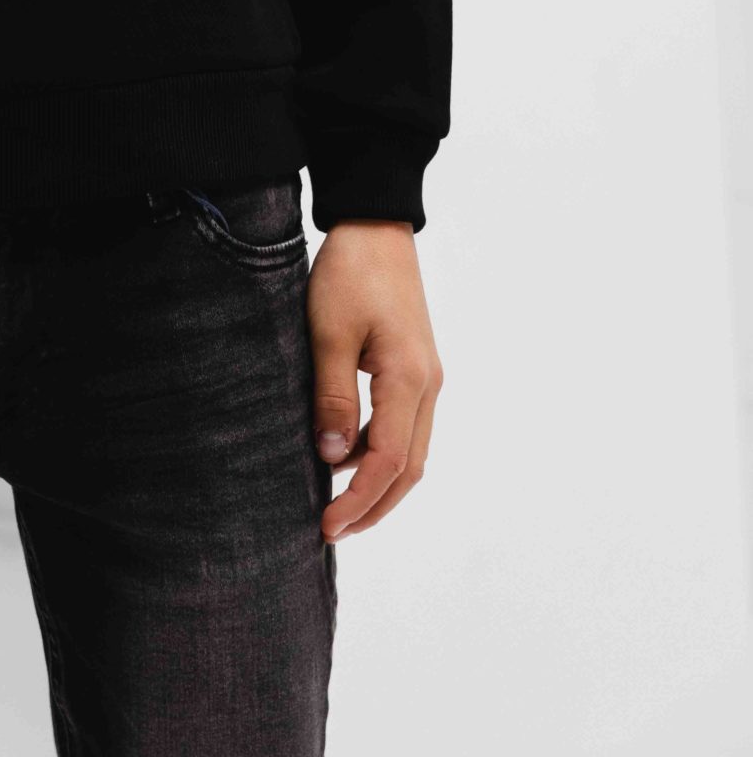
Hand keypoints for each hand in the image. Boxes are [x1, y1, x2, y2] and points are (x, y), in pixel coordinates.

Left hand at [307, 222, 443, 542]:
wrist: (375, 225)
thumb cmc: (349, 273)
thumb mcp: (328, 333)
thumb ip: (332, 397)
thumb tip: (333, 459)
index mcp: (409, 378)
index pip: (390, 460)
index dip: (359, 499)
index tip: (327, 524)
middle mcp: (428, 385)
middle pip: (409, 468)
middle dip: (374, 505)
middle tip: (333, 530)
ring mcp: (426, 377)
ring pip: (411, 451)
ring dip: (379, 483)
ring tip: (338, 505)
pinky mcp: (416, 367)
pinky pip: (404, 426)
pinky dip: (380, 453)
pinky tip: (348, 458)